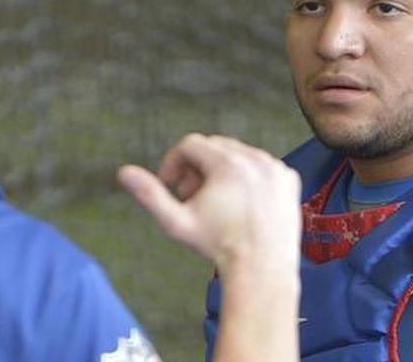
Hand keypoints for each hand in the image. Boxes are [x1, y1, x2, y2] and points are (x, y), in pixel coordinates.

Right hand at [118, 133, 300, 274]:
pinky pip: (261, 165)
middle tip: (191, 196)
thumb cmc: (217, 246)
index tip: (171, 184)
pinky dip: (248, 176)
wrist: (262, 269)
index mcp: (227, 164)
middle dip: (197, 167)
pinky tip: (242, 203)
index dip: (174, 162)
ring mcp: (275, 167)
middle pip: (214, 147)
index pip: (190, 144)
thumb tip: (123, 173)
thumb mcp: (177, 222)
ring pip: (238, 154)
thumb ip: (150, 195)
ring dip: (221, 170)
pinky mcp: (289, 178)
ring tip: (216, 201)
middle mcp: (254, 158)